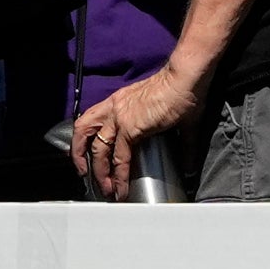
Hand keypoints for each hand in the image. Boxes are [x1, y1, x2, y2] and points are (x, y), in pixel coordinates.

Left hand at [71, 64, 201, 195]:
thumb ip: (180, 144)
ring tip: (105, 188)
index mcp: (119, 102)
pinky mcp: (130, 128)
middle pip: (84, 132)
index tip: (87, 155)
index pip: (92, 121)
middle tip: (85, 175)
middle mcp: (114, 108)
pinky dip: (120, 176)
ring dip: (99, 172)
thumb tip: (189, 165)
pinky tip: (121, 187)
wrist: (185, 80)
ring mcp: (119, 118)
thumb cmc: (182, 91)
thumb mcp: (171, 117)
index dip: (85, 138)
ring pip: (98, 149)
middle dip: (80, 157)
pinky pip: (120, 158)